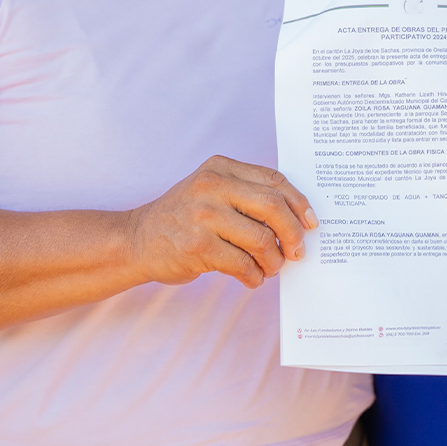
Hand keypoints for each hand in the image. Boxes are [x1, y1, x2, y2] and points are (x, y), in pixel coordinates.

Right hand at [126, 155, 317, 289]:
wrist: (136, 240)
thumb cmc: (184, 218)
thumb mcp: (211, 192)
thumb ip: (247, 196)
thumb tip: (297, 221)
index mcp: (220, 167)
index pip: (273, 181)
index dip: (299, 203)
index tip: (311, 223)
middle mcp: (211, 185)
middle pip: (273, 206)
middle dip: (293, 233)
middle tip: (297, 251)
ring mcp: (202, 215)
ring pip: (261, 239)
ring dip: (274, 260)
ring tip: (270, 268)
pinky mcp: (196, 246)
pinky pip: (242, 264)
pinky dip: (254, 276)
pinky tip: (252, 278)